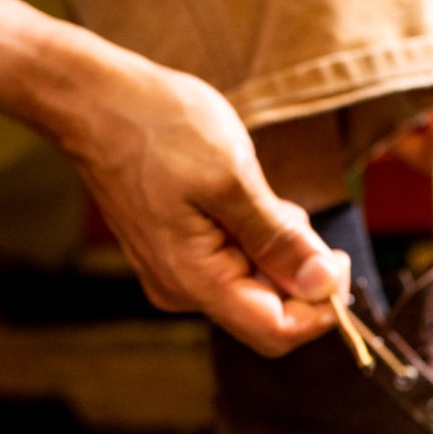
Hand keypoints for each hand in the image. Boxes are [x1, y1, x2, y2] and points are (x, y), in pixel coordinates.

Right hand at [62, 56, 348, 356]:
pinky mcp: (175, 253)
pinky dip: (252, 237)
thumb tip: (323, 285)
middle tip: (291, 209)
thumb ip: (279, 240)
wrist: (94, 101)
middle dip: (299, 273)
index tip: (338, 257)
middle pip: (268, 314)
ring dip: (275, 248)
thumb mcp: (233, 178)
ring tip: (256, 192)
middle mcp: (182, 290)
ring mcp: (175, 273)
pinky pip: (231, 263)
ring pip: (252, 286)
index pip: (278, 332)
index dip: (322, 306)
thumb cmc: (157, 128)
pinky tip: (240, 194)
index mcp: (195, 281)